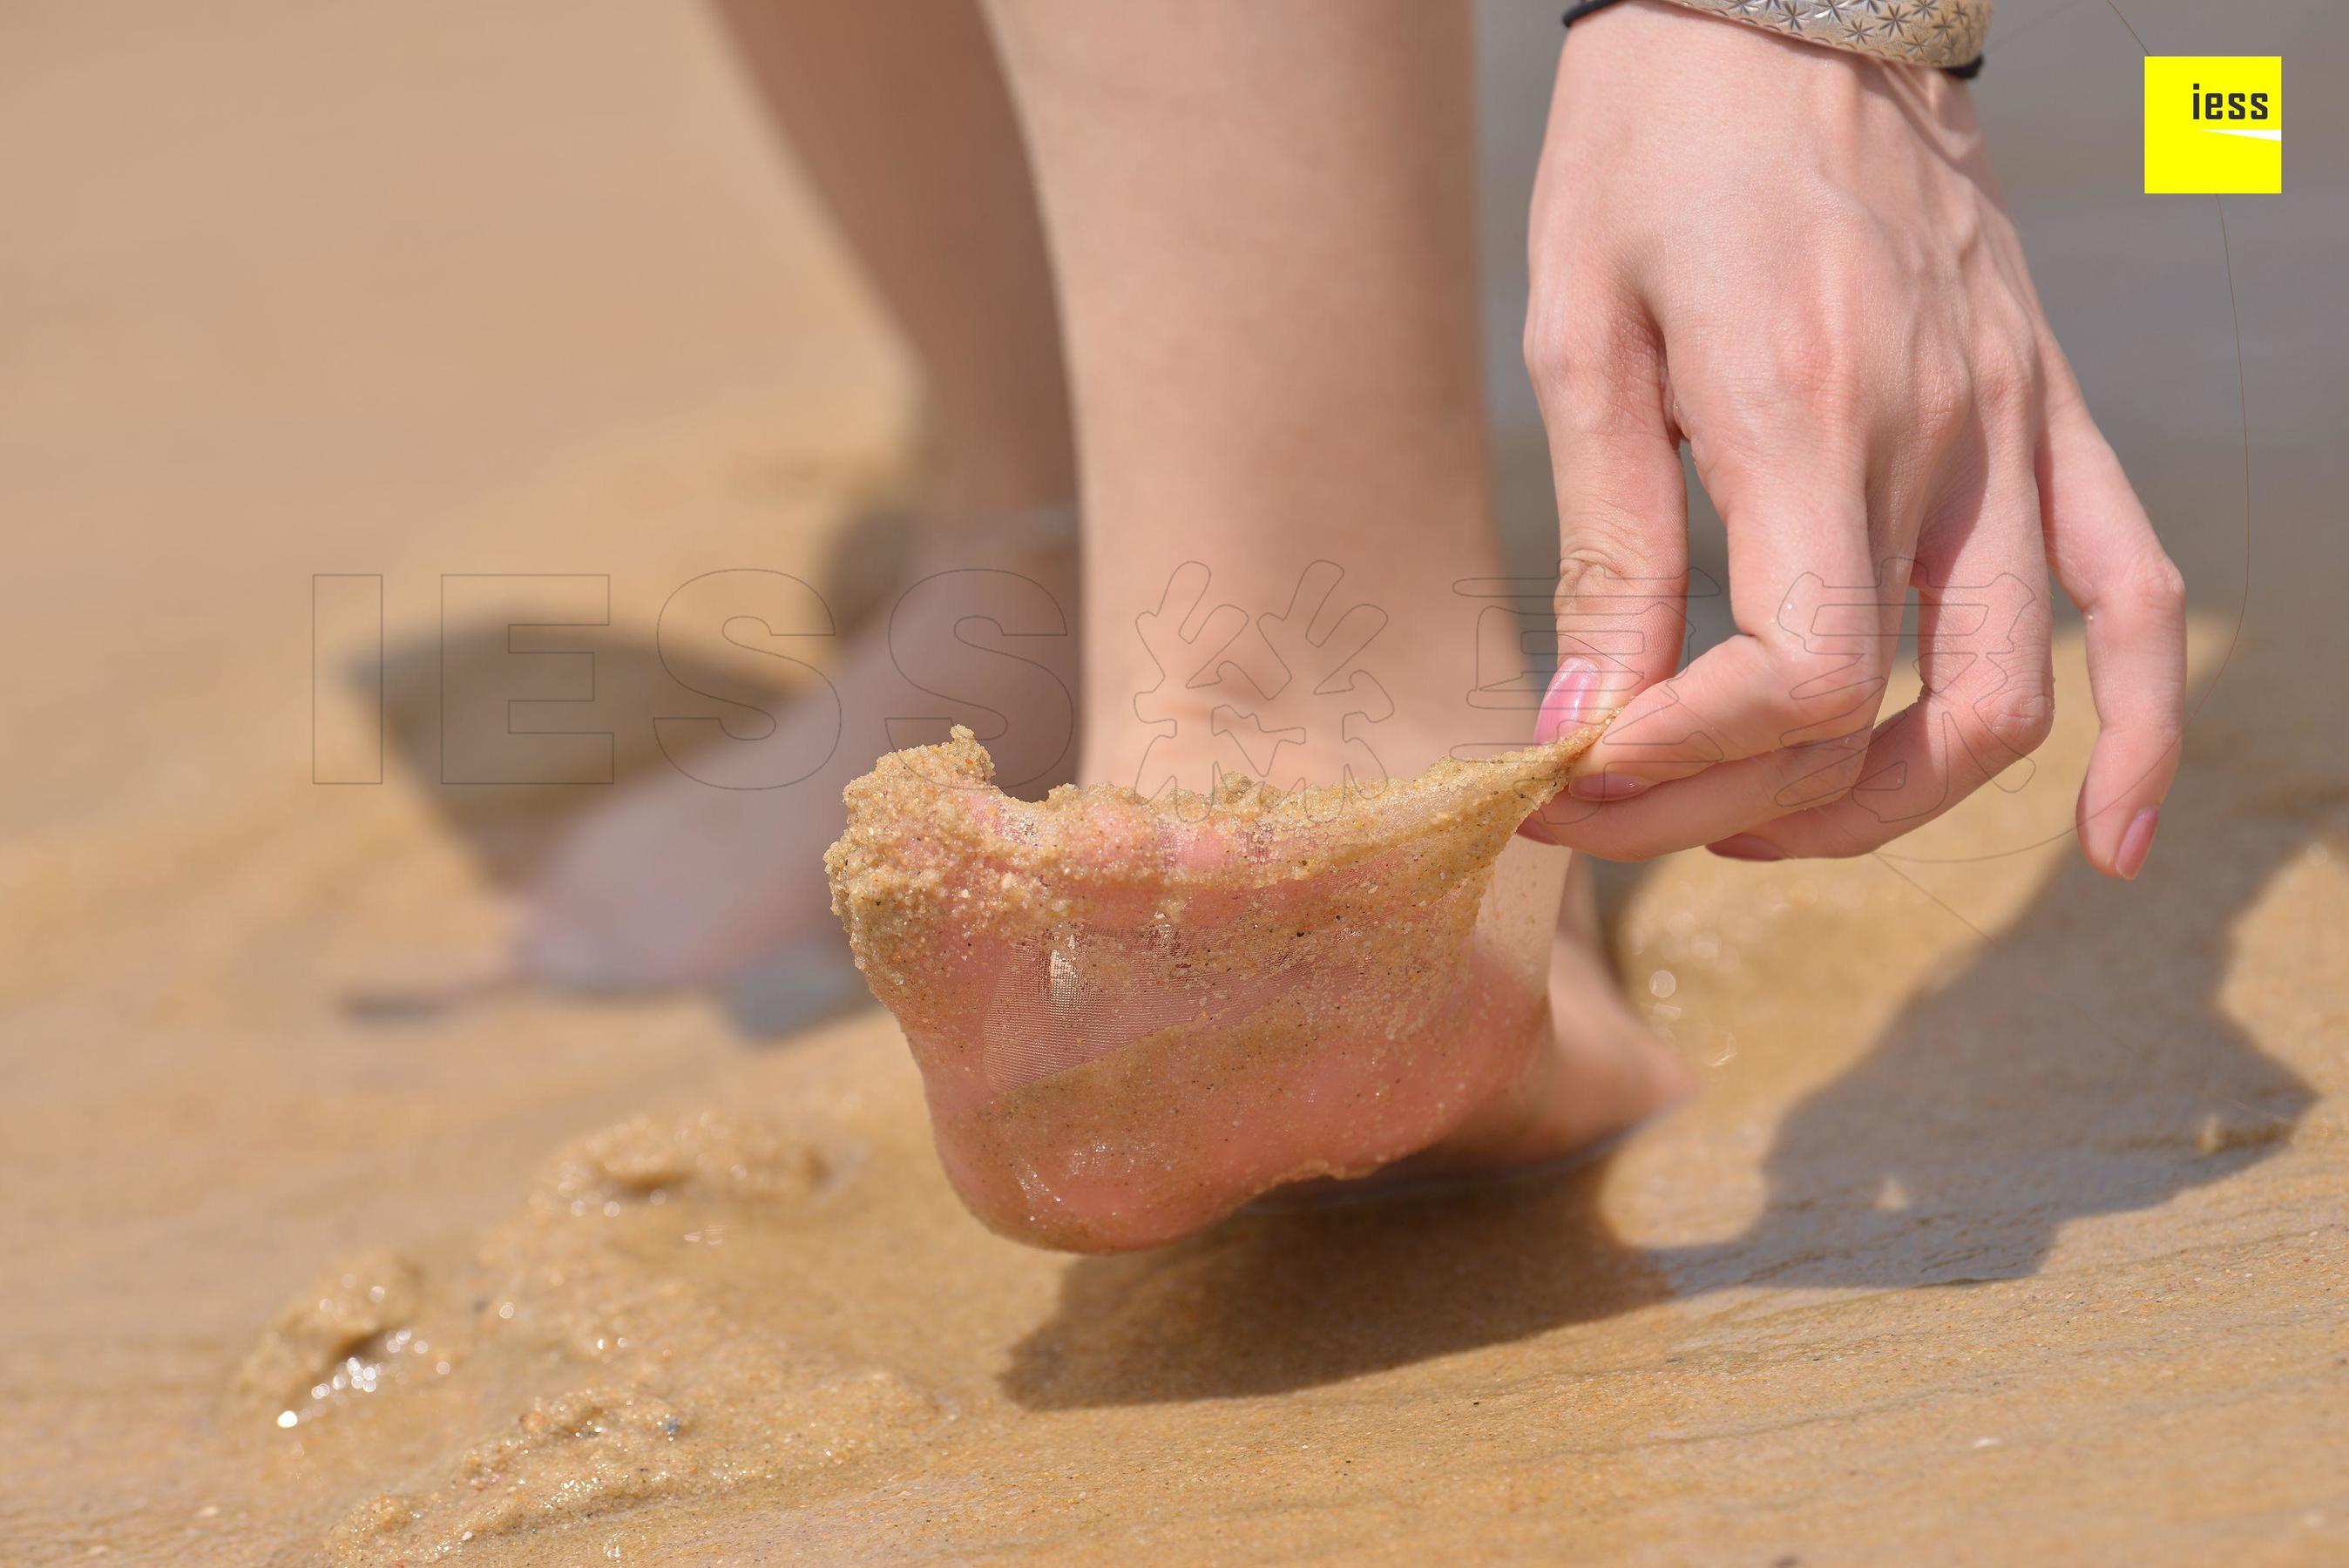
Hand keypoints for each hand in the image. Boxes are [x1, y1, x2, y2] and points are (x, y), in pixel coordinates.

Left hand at [1518, 0, 2182, 878]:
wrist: (1785, 5)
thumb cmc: (1653, 147)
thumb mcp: (1583, 335)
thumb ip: (1609, 543)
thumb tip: (1586, 727)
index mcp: (1806, 407)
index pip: (1800, 673)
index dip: (1684, 762)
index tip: (1580, 772)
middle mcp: (1936, 433)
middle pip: (1878, 714)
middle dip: (1732, 804)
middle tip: (1615, 813)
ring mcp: (2012, 428)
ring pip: (2007, 696)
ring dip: (1886, 808)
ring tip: (1761, 826)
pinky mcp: (2044, 414)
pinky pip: (2132, 592)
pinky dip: (2137, 727)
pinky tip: (2108, 841)